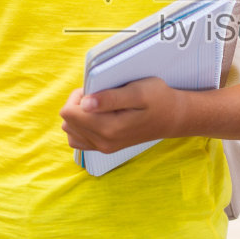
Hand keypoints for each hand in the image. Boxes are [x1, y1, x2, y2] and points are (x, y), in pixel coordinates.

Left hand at [60, 77, 185, 153]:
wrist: (171, 117)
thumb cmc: (157, 99)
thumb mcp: (138, 91)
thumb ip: (110, 98)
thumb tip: (84, 104)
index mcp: (109, 128)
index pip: (69, 113)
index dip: (78, 96)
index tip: (95, 90)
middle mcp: (103, 142)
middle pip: (68, 121)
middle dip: (78, 104)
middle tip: (100, 96)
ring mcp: (103, 147)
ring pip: (70, 131)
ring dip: (78, 115)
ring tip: (99, 106)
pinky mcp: (104, 148)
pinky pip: (78, 140)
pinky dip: (81, 126)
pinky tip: (96, 117)